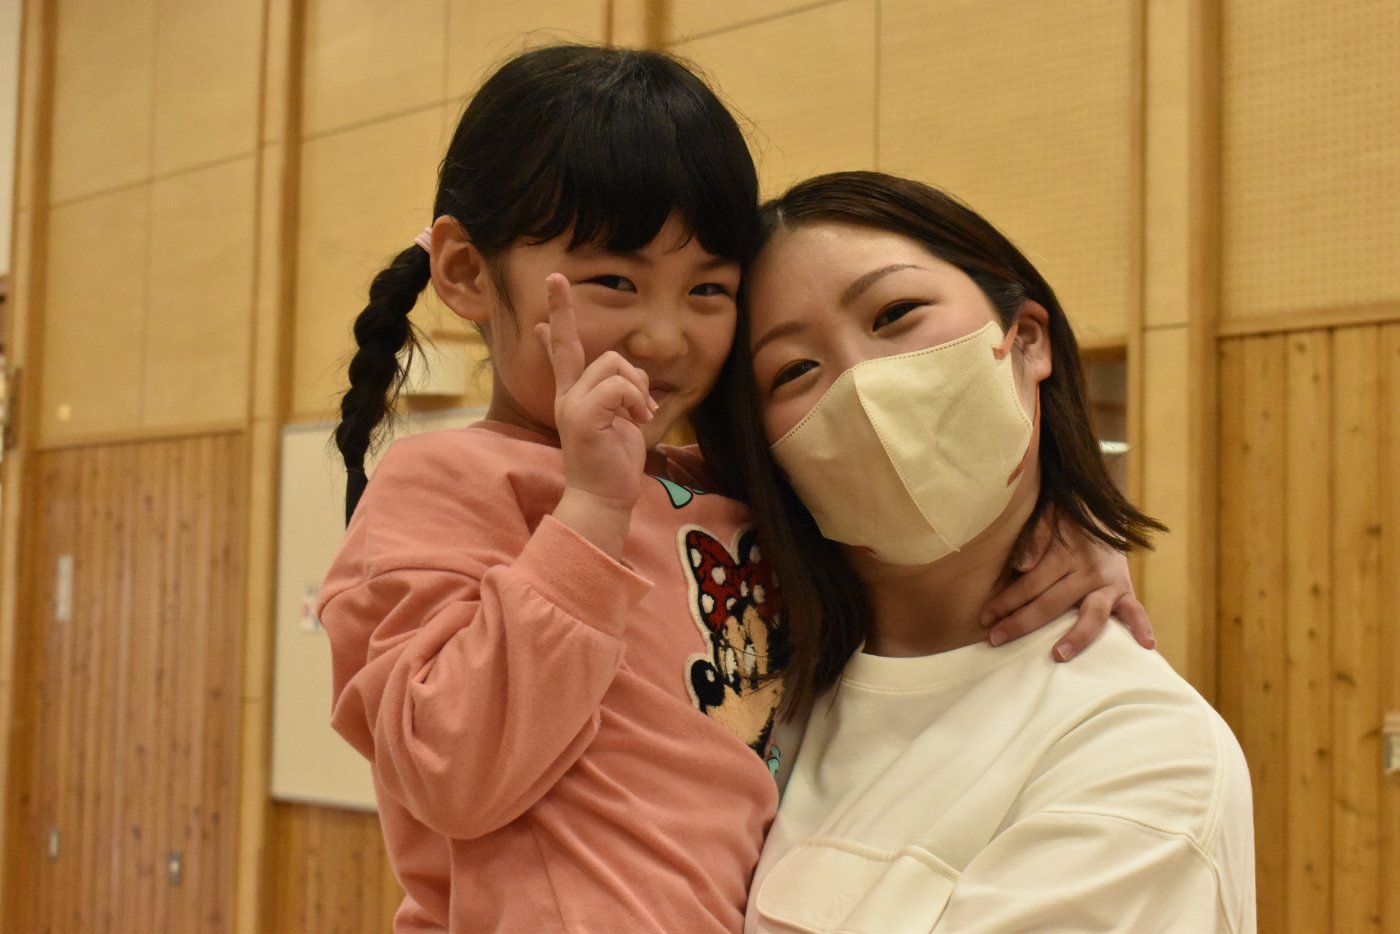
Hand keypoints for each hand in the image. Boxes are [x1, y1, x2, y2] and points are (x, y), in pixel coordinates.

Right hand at [538, 274, 656, 554]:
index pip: (563, 347)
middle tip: (637, 409)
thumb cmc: (614, 462)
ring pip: (613, 365)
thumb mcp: (621, 421)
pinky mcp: (583, 416)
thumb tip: (630, 376)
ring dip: (638, 389)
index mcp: (574, 394)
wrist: (604, 497)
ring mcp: (572, 404)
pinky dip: (636, 400)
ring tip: (641, 419)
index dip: (560, 312)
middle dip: (624, 371)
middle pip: (592, 351)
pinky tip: (638, 422)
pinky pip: (617, 386)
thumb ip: (620, 394)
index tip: (555, 282)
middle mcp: (567, 395)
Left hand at [980, 508, 1155, 660]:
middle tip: (996, 639)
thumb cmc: (1068, 519)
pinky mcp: (1126, 590)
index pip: (1030, 583)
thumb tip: (1021, 566)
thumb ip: (1035, 537)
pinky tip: (1146, 645)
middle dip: (1021, 623)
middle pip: (1052, 603)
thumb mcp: (1049, 515)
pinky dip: (1142, 626)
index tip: (985, 618)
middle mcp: (1088, 570)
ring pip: (1092, 615)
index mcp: (1066, 553)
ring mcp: (1109, 583)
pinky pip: (1135, 610)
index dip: (1006, 601)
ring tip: (1058, 656)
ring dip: (1075, 637)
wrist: (1105, 509)